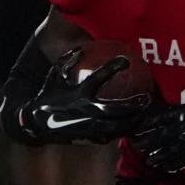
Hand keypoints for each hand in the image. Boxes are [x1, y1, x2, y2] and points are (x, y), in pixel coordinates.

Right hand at [21, 49, 150, 143]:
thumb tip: (80, 48)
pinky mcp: (90, 137)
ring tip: (144, 112)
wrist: (37, 124)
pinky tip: (134, 126)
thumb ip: (67, 62)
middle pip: (115, 109)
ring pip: (117, 126)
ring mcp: (88, 126)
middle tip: (146, 97)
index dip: (111, 68)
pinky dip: (124, 130)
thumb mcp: (55, 76)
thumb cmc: (48, 96)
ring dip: (133, 119)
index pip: (98, 78)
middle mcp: (85, 110)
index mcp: (78, 93)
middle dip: (132, 104)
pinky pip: (112, 135)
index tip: (126, 60)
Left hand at [130, 86, 184, 172]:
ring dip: (157, 155)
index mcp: (184, 114)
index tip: (138, 126)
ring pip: (169, 151)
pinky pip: (183, 160)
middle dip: (147, 141)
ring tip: (147, 160)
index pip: (161, 118)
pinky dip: (173, 165)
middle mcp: (183, 129)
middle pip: (160, 136)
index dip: (149, 122)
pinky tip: (165, 168)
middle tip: (136, 145)